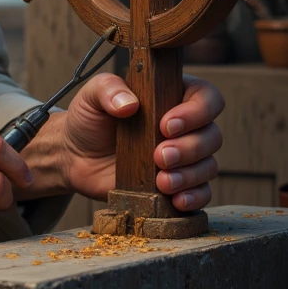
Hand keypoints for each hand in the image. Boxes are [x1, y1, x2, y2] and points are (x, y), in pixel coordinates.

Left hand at [53, 73, 224, 212]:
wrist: (75, 157)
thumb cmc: (89, 121)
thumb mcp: (91, 96)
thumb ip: (108, 89)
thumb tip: (129, 104)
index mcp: (171, 96)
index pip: (206, 98)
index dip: (196, 112)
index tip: (166, 125)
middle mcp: (185, 127)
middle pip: (212, 135)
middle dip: (189, 148)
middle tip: (159, 156)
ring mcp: (183, 158)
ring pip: (209, 166)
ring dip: (189, 175)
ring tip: (162, 181)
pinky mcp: (177, 185)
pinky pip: (202, 193)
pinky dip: (194, 197)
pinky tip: (176, 199)